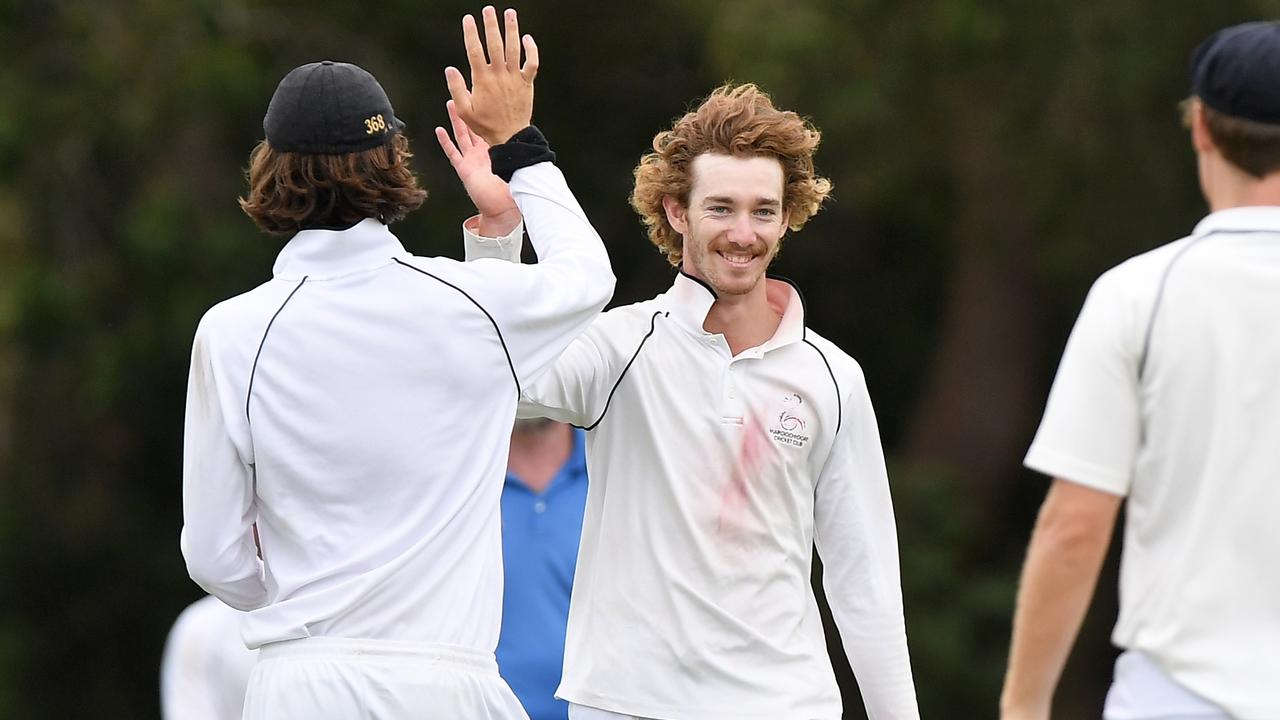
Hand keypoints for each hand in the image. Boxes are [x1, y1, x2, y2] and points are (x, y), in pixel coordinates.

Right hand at [435, 99, 519, 234]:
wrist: (502, 209)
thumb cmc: (511, 192)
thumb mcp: (517, 169)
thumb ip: (521, 156)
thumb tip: (533, 141)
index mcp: (495, 150)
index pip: (490, 127)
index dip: (488, 112)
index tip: (486, 96)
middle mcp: (482, 152)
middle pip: (474, 126)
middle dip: (470, 109)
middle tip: (467, 91)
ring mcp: (472, 160)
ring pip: (461, 135)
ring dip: (456, 119)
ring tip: (450, 103)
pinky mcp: (464, 169)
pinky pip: (453, 152)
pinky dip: (445, 141)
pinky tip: (440, 130)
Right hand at [445, 6, 538, 145]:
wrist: (510, 136)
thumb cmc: (485, 125)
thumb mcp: (464, 111)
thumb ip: (456, 89)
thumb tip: (450, 68)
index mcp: (482, 80)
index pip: (474, 50)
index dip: (471, 33)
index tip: (468, 19)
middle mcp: (499, 75)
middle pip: (495, 44)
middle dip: (491, 25)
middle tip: (488, 9)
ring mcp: (514, 78)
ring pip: (514, 49)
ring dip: (512, 29)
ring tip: (509, 13)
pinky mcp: (527, 83)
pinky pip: (532, 63)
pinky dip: (531, 50)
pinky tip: (527, 38)